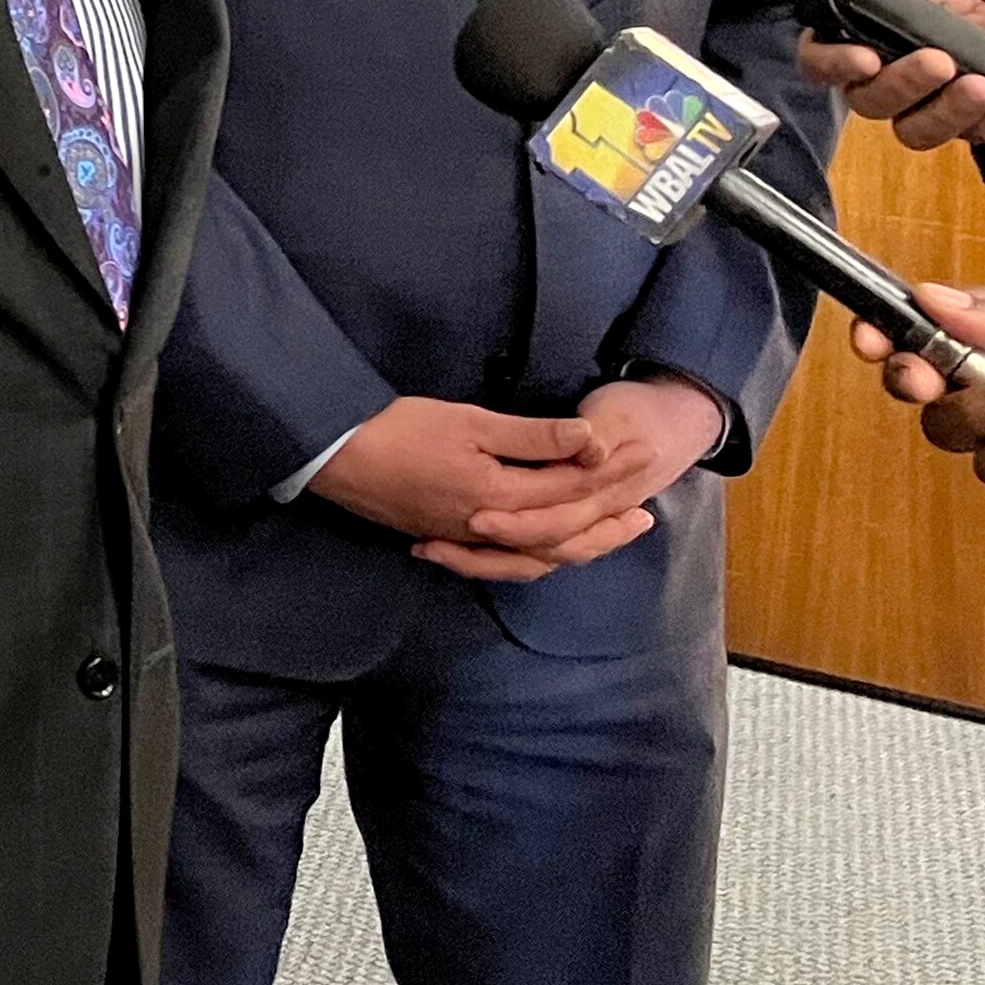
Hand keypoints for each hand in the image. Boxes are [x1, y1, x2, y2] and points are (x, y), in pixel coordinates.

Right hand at [309, 395, 657, 585]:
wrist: (336, 456)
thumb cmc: (400, 431)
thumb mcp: (470, 421)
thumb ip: (532, 436)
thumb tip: (590, 438)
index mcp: (501, 497)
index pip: (570, 487)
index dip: (609, 472)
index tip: (641, 455)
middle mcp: (491, 530)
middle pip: (565, 534)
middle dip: (607, 520)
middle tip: (647, 513)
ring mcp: (470, 541)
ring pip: (540, 556)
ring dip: (581, 545)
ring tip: (611, 535)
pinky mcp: (452, 540)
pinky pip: (509, 563)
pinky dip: (537, 558)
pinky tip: (547, 551)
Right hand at [796, 0, 984, 149]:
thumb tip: (922, 1)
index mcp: (870, 32)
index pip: (821, 58)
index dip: (831, 64)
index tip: (864, 58)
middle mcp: (888, 77)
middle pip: (867, 101)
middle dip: (901, 85)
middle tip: (938, 62)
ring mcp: (926, 108)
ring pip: (914, 131)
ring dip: (946, 111)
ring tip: (982, 84)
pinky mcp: (969, 127)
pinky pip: (978, 133)